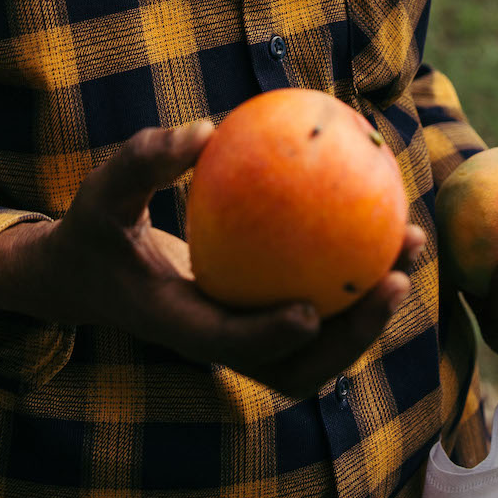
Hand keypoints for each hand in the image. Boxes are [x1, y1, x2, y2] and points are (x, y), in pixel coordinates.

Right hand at [0, 120, 425, 398]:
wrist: (87, 276)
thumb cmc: (97, 227)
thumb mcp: (104, 190)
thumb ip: (147, 159)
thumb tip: (208, 128)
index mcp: (175, 324)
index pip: (227, 345)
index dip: (269, 338)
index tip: (310, 309)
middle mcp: (218, 344)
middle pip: (295, 368)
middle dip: (352, 336)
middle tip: (393, 278)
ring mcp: (241, 340)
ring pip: (317, 351)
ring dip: (369, 314)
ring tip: (409, 246)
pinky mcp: (258, 323)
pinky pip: (315, 311)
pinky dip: (351, 283)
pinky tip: (383, 224)